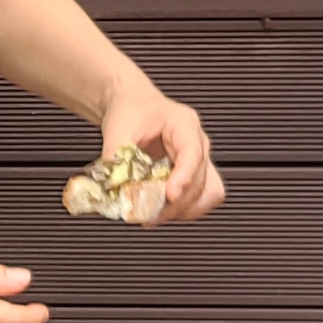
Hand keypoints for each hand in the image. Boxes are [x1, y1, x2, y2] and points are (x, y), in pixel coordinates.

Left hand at [95, 90, 224, 226]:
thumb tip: (114, 187)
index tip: (170, 196)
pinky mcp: (196, 174)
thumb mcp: (117, 128)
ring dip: (184, 210)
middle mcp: (198, 142)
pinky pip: (201, 198)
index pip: (192, 154)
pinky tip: (162, 212)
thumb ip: (115, 157)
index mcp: (184, 124)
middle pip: (201, 180)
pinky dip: (184, 210)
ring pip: (209, 193)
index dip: (184, 178)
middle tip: (149, 215)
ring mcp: (200, 159)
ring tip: (154, 216)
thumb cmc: (132, 111)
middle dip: (176, 203)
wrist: (135, 106)